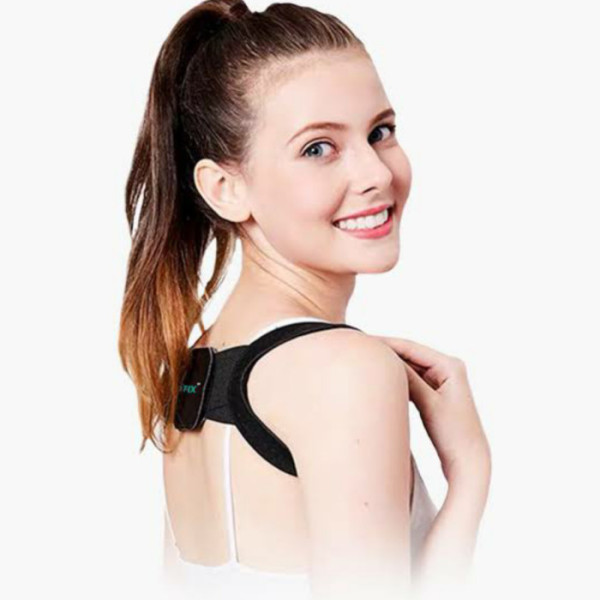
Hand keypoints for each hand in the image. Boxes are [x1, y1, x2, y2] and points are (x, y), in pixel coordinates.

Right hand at [372, 334, 490, 484]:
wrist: (468, 460)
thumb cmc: (454, 434)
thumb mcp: (428, 403)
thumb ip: (409, 379)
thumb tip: (387, 359)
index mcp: (450, 365)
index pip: (411, 347)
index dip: (386, 343)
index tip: (364, 341)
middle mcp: (448, 367)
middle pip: (409, 354)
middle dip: (386, 353)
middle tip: (359, 350)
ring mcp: (442, 379)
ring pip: (409, 366)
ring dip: (390, 366)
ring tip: (366, 362)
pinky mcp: (436, 391)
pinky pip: (412, 378)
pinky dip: (397, 378)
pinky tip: (381, 378)